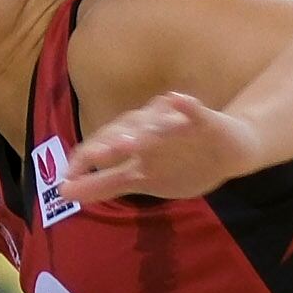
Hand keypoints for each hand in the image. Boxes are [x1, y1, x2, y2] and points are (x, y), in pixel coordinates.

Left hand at [57, 92, 265, 205]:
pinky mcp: (204, 120)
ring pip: (157, 123)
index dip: (83, 162)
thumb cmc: (180, 163)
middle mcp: (148, 130)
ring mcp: (175, 123)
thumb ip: (103, 185)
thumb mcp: (140, 180)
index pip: (101, 147)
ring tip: (133, 142)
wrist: (229, 150)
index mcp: (131, 144)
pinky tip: (180, 100)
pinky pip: (195, 110)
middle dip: (111, 144)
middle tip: (97, 157)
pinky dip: (187, 106)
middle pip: (125, 131)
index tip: (67, 181)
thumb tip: (63, 192)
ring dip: (145, 129)